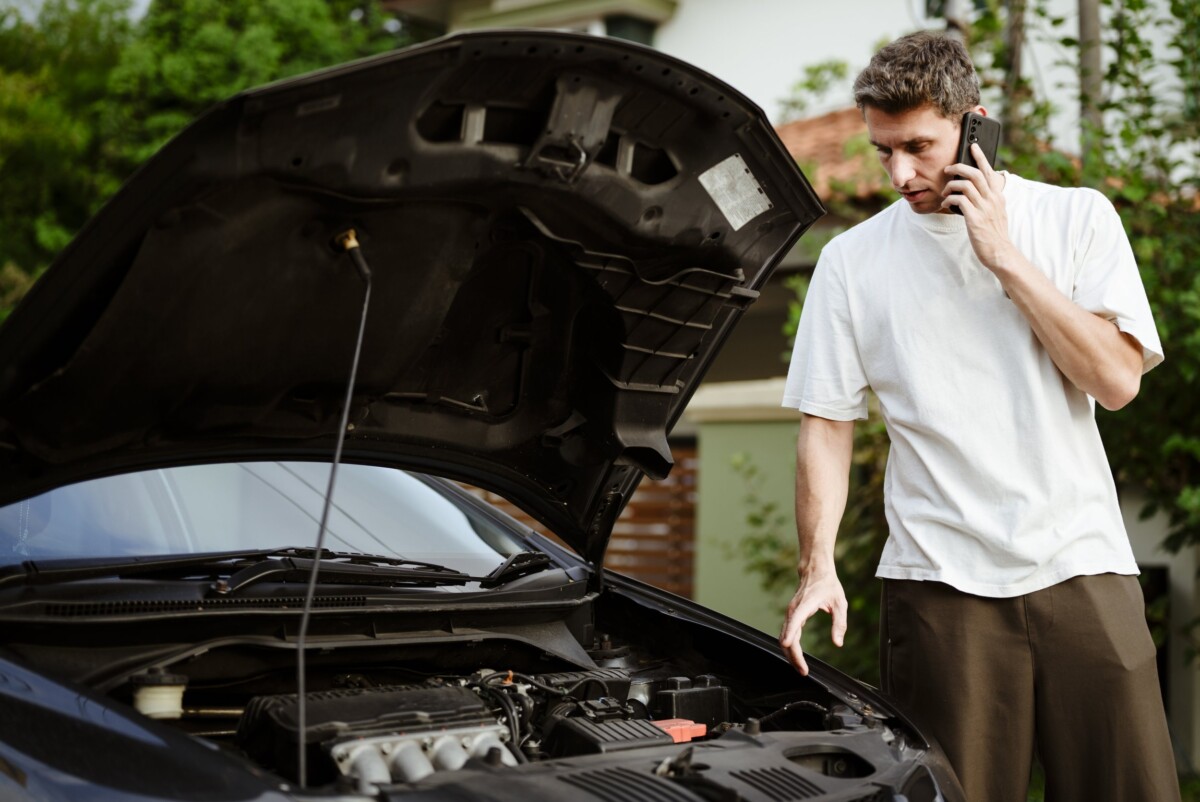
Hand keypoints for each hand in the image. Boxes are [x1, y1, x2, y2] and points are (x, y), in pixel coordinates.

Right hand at [778, 568, 846, 675]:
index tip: (788, 646)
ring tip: (801, 668)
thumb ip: (839, 624)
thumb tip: (838, 643)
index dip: (790, 634)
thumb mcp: (840, 603)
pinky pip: (787, 634)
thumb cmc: (828, 585)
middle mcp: (794, 610)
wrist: (815, 570)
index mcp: (805, 605)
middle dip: (793, 655)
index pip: (794, 621)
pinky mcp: (791, 616)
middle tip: (804, 672)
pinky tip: (797, 657)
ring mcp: (791, 613)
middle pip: (787, 635)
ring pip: (784, 637)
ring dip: (790, 654)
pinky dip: (790, 647)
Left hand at [942, 143, 1017, 271]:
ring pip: (966, 185)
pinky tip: (946, 204)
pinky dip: (949, 199)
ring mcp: (984, 208)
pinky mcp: (975, 218)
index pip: (990, 171)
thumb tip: (975, 191)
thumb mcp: (996, 213)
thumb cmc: (994, 234)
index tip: (973, 146)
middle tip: (948, 169)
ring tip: (944, 191)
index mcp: (998, 196)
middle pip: (976, 174)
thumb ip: (988, 200)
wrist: (1000, 252)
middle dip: (959, 167)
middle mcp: (992, 199)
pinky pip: (959, 200)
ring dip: (951, 185)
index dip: (981, 157)